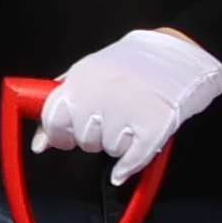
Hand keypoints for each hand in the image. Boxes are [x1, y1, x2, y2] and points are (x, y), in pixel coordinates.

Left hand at [33, 23, 221, 177]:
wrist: (181, 52)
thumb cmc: (135, 64)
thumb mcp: (91, 70)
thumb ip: (63, 101)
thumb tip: (40, 143)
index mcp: (81, 79)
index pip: (52, 119)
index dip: (58, 134)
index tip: (64, 137)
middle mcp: (100, 94)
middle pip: (82, 138)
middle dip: (92, 138)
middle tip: (109, 124)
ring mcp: (128, 108)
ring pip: (109, 149)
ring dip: (118, 144)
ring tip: (131, 122)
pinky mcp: (155, 122)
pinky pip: (133, 158)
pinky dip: (127, 168)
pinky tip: (122, 170)